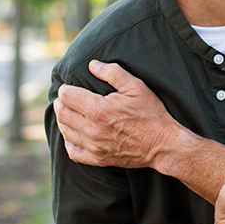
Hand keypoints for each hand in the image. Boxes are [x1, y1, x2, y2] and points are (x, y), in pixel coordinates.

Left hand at [54, 60, 183, 170]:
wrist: (162, 144)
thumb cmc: (151, 113)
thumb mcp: (136, 86)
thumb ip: (112, 72)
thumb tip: (92, 65)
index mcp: (98, 108)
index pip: (67, 96)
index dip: (66, 88)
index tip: (70, 86)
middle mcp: (91, 128)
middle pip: (62, 113)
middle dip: (62, 102)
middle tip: (67, 98)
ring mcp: (93, 146)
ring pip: (65, 131)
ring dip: (63, 119)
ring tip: (68, 113)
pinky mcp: (97, 159)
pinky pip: (73, 152)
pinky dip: (68, 142)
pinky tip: (73, 134)